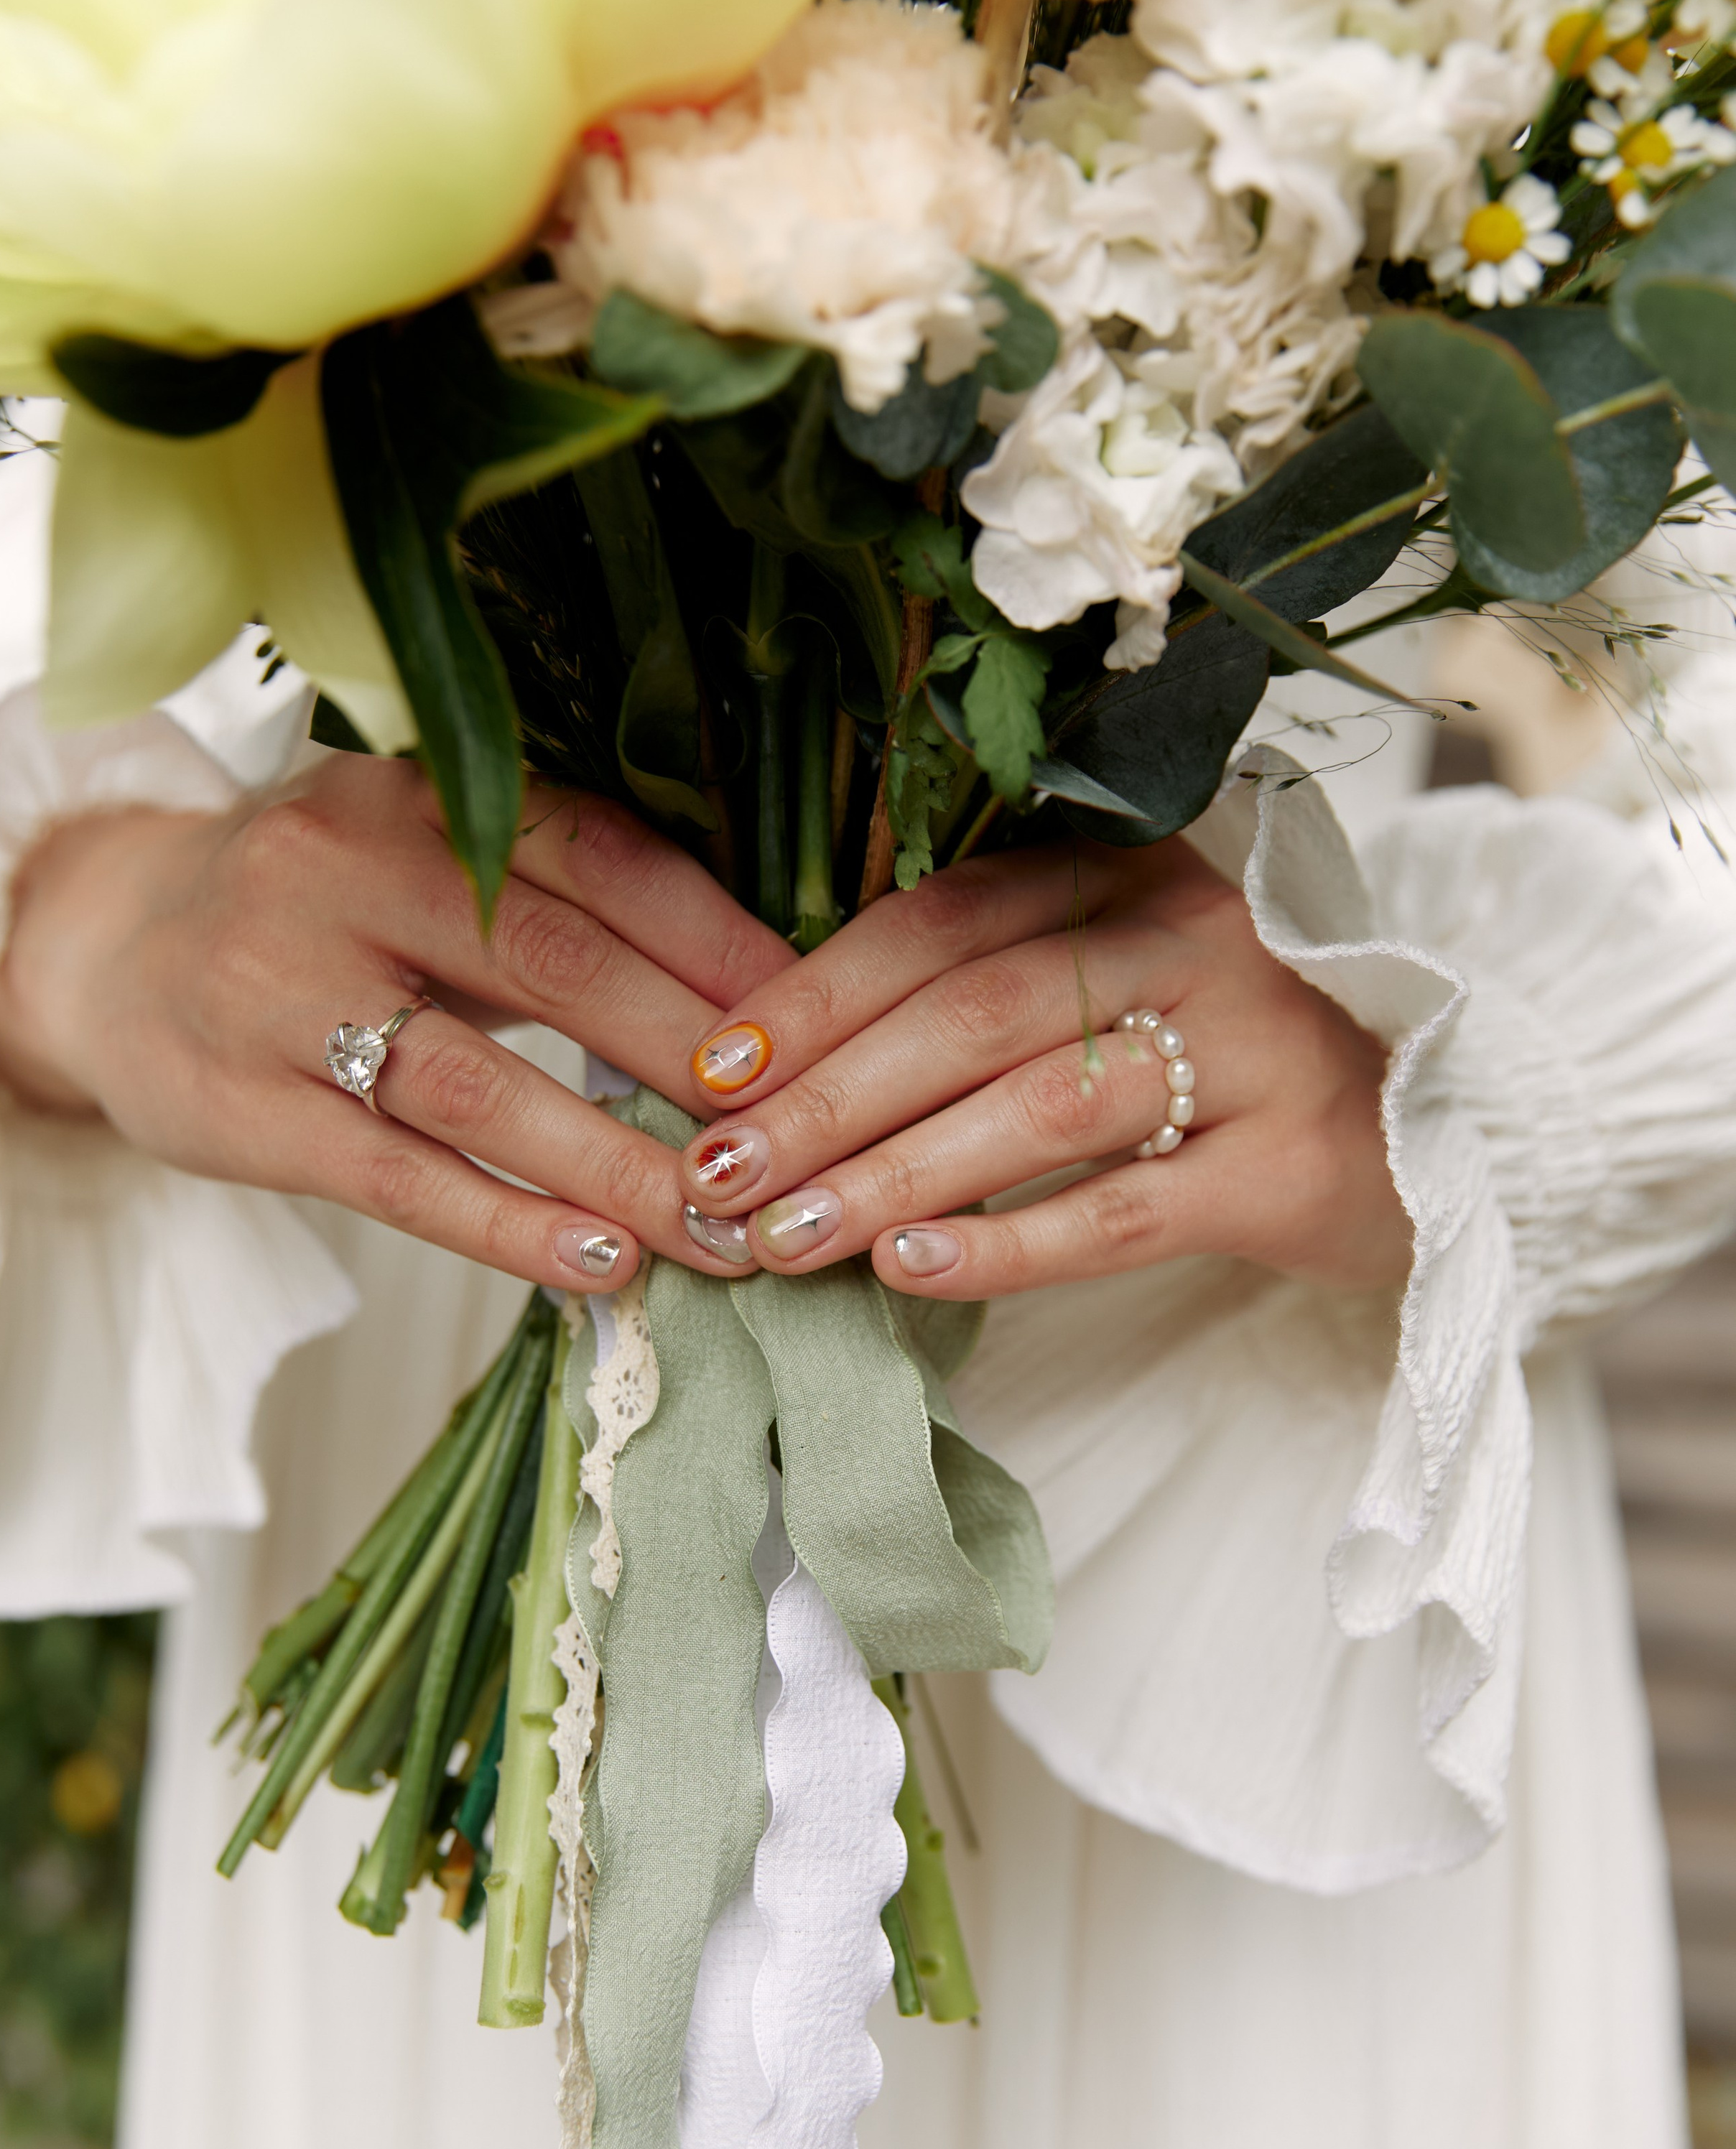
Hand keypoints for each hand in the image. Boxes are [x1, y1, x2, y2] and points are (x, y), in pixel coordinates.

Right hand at [0, 751, 788, 1291]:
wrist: (108, 950)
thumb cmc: (321, 910)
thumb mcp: (425, 856)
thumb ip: (559, 896)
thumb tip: (763, 982)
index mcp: (418, 792)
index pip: (603, 858)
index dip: (726, 941)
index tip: (833, 1019)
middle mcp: (344, 872)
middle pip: (559, 968)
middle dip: (700, 1061)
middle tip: (812, 1138)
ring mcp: (282, 993)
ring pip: (482, 1088)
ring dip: (621, 1168)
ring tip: (729, 1233)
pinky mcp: (243, 1109)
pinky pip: (402, 1179)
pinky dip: (511, 1227)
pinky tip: (604, 1264)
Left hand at [673, 836, 1411, 1298]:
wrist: (1439, 1136)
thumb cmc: (1227, 1067)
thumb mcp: (1119, 989)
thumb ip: (988, 996)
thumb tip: (778, 1065)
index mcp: (1131, 874)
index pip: (945, 918)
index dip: (818, 993)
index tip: (709, 1071)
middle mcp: (1196, 939)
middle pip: (976, 1011)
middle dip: (829, 1097)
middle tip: (720, 1176)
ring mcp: (1256, 1046)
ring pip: (1040, 1106)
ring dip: (894, 1175)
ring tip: (785, 1238)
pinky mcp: (1294, 1164)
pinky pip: (1123, 1210)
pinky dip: (1007, 1245)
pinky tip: (911, 1274)